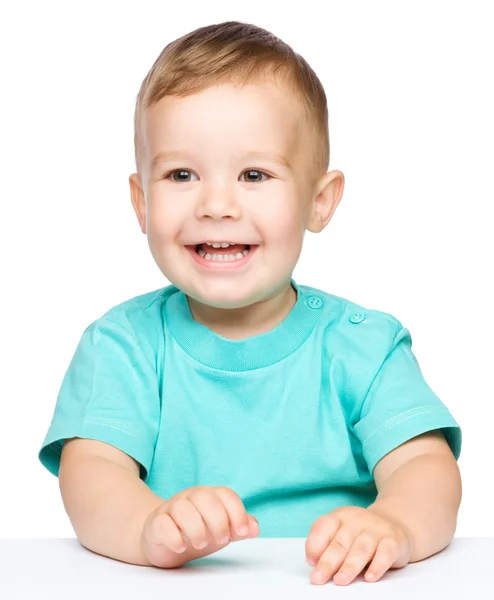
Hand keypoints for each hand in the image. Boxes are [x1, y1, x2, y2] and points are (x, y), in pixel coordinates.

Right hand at [141, 485, 259, 566]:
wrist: (163, 539)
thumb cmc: (197, 531)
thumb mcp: (221, 530)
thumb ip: (239, 527)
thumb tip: (255, 527)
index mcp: (209, 496)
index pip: (226, 494)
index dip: (237, 512)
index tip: (241, 532)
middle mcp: (190, 497)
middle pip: (205, 497)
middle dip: (217, 520)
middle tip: (221, 540)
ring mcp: (171, 508)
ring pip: (182, 507)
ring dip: (195, 528)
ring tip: (200, 543)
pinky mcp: (156, 522)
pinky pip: (162, 523)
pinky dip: (173, 536)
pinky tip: (181, 546)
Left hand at [305, 505, 412, 584]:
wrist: (395, 524)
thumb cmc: (361, 534)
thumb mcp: (342, 532)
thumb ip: (328, 544)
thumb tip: (313, 561)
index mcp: (340, 516)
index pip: (324, 526)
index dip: (315, 544)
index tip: (310, 562)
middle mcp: (357, 519)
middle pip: (340, 542)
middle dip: (328, 562)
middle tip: (318, 578)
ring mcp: (376, 529)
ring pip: (361, 549)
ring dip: (349, 566)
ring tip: (340, 581)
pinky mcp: (393, 540)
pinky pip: (385, 553)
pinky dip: (377, 566)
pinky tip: (369, 577)